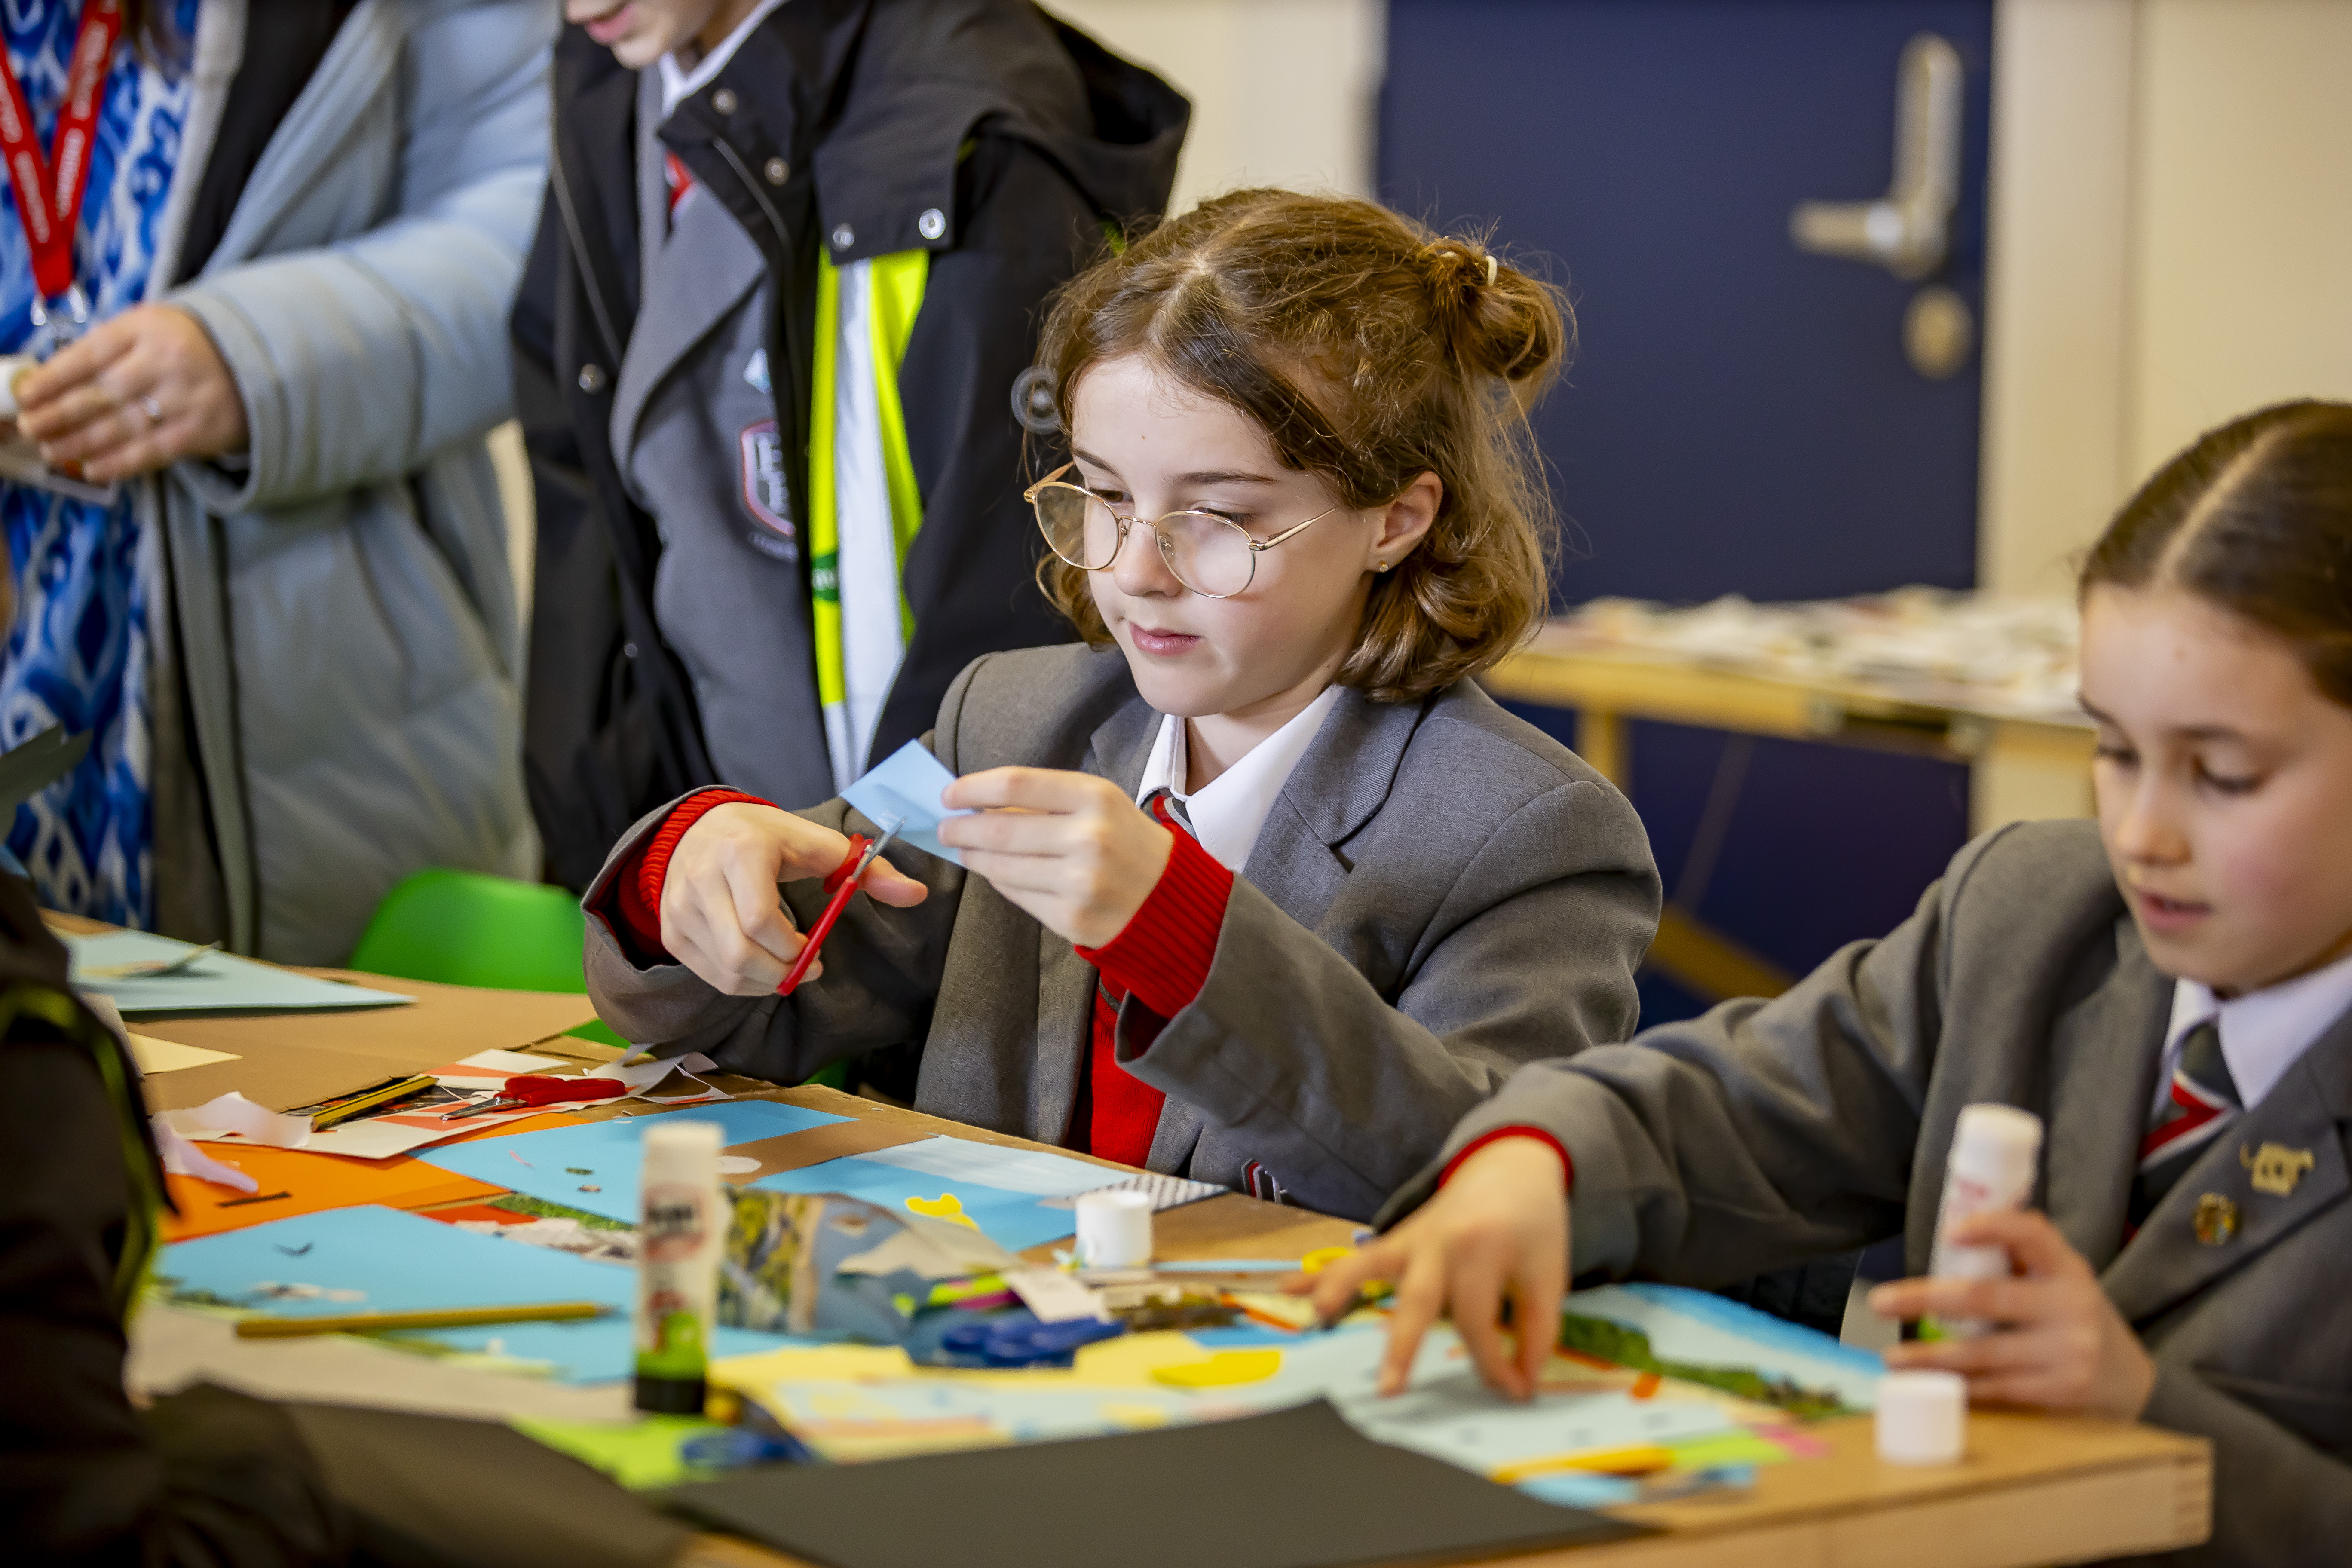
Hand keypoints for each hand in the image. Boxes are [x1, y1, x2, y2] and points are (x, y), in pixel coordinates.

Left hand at [14, 306, 248, 481]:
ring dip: (80, 442)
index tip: (26, 395)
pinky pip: (152, 451)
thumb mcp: (148, 330)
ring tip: (51, 450)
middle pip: (102, 393)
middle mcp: (167, 362)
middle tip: (31, 427)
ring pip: (123, 426)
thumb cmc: (188, 347)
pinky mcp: (201, 431)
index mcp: (148, 329)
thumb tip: (51, 382)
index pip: (91, 354)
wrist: (256, 363)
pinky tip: (92, 469)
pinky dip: (119, 463)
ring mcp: (187, 399)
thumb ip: (107, 350)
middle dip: (59, 413)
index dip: (53, 377)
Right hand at [660, 803, 927, 994]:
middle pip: (740, 953)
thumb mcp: (817, 844)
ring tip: (786, 969)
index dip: (793, 948)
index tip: (815, 951)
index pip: (760, 920)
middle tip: (805, 968)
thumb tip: (917, 894)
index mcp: (740, 851)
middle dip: (781, 973)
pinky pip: (710, 975)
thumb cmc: (767, 838)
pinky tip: (761, 968)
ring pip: (724, 971)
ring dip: (764, 983)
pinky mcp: (671, 930)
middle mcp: (701, 878)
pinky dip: (741, 984)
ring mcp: (680, 907)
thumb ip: (867, 870)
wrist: (701, 828)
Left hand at [936, 767, 1172, 947]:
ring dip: (973, 857)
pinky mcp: (1071, 918)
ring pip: (1001, 868)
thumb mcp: (1098, 803)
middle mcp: (1089, 839)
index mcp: (1095, 798)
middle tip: (945, 828)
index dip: (972, 788)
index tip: (949, 795)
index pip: (1015, 784)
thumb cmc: (1126, 840)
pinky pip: (1017, 896)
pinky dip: (1000, 881)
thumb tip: (979, 804)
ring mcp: (1080, 883)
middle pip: (999, 830)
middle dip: (960, 829)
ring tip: (965, 850)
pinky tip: (998, 873)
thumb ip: (1045, 799)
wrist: (1169, 897)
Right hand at [1290, 1136, 1569, 1398]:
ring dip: (1342, 1288)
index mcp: (1483, 1248)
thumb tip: (1521, 1383)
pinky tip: (1288, 1291)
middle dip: (1402, 1345)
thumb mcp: (1550, 1272)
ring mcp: (1412, 1239)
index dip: (1495, 1363)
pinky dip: (1321, 1274)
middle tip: (1389, 1389)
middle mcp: (1441, 1242)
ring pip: (1371, 1266)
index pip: (1478, 1322)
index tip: (1512, 1391)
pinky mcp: (1396, 1240)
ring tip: (1320, 1314)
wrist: (1510, 1166)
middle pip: (1418, 1297)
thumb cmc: (1533, 1224)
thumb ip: (1539, 1328)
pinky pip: (1356, 1258)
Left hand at [1870, 1209, 2154, 1419]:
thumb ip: (2017, 1256)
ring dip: (1930, 1357)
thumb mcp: (2059, 1276)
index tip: (1950, 1232)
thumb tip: (1950, 1232)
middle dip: (1927, 1298)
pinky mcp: (2059, 1391)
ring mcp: (2067, 1353)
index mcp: (2067, 1268)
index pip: (2034, 1235)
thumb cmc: (2071, 1313)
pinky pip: (1997, 1388)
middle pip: (1987, 1298)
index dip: (1993, 1228)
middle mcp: (2069, 1307)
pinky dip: (1958, 1385)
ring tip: (1891, 1357)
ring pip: (1983, 1353)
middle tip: (1879, 1301)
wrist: (2130, 1378)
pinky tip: (1926, 1383)